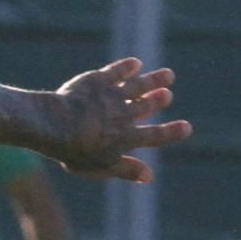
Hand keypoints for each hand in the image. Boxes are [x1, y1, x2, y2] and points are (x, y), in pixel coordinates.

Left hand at [42, 60, 188, 180]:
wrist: (53, 123)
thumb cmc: (72, 150)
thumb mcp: (99, 166)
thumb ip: (124, 170)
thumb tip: (148, 176)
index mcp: (125, 138)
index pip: (154, 135)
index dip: (171, 132)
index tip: (187, 127)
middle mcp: (124, 115)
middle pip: (146, 105)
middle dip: (158, 99)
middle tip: (167, 94)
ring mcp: (112, 95)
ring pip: (139, 85)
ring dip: (154, 80)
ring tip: (168, 74)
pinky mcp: (97, 80)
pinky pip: (116, 71)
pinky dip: (127, 67)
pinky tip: (135, 63)